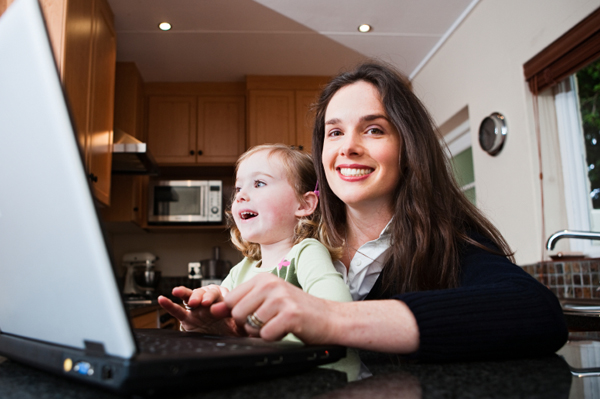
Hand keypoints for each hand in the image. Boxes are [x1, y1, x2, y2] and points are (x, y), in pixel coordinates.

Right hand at [158, 286, 241, 335]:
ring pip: (190, 297)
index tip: (213, 303)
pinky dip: (169, 305)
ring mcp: (198, 309)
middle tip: (200, 302)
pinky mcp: (188, 319)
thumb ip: (247, 322)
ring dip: (185, 294)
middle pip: (204, 293)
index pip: (220, 294)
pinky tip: (162, 299)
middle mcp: (210, 303)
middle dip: (201, 296)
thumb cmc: (234, 330)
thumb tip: (255, 324)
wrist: (226, 340)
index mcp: (224, 300)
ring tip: (178, 292)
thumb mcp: (243, 327)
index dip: (216, 297)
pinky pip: (178, 311)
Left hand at [217, 274, 419, 352]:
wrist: (330, 318)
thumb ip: (242, 303)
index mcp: (263, 278)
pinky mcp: (290, 314)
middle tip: (269, 322)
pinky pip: (266, 335)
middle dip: (249, 325)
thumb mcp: (269, 300)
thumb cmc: (299, 311)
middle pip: (237, 314)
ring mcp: (281, 298)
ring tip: (279, 324)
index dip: (237, 315)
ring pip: (251, 325)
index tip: (253, 316)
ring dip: (263, 332)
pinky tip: (286, 330)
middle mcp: (271, 284)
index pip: (230, 299)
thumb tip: (214, 309)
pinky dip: (274, 338)